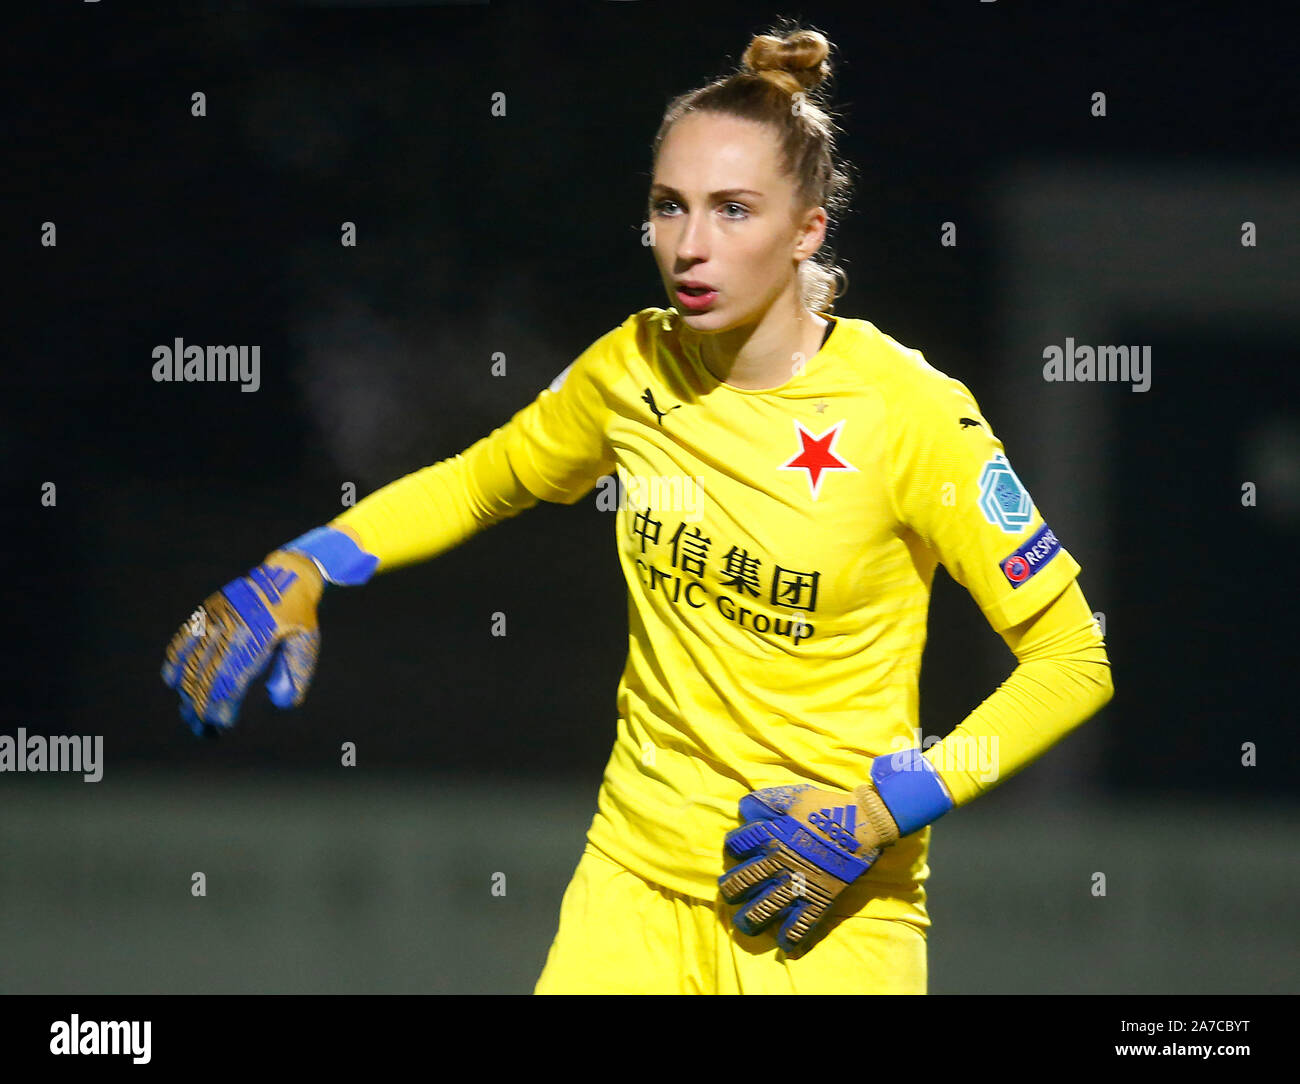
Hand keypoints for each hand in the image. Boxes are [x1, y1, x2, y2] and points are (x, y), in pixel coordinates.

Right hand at [161, 549, 323, 736]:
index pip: (232, 679)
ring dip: (187, 690)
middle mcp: (231, 628)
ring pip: (193, 660)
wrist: (287, 575)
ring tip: (189, 714)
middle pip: (208, 675)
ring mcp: (216, 618)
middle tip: (202, 729)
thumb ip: (296, 673)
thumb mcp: (306, 643)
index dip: (222, 705)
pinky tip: (172, 682)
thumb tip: (280, 702)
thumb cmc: (299, 616)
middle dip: (202, 706)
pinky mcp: (207, 611)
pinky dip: (175, 660)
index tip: (221, 724)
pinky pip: (184, 638)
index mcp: (257, 637)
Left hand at [719, 781, 900, 952]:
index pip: (737, 844)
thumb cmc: (825, 806)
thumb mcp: (791, 795)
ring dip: (751, 919)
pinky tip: (784, 945)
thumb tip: (744, 812)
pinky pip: (802, 925)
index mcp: (771, 835)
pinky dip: (791, 938)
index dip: (733, 847)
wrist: (862, 821)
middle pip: (743, 881)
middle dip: (732, 890)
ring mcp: (798, 883)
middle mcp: (779, 862)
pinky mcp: (819, 898)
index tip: (735, 849)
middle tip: (731, 893)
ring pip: (765, 907)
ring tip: (746, 923)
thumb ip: (765, 802)